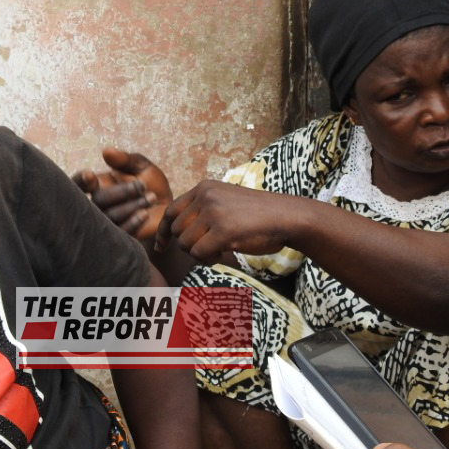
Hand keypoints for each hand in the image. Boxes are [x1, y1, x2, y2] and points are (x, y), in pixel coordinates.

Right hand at [72, 148, 171, 240]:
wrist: (168, 209)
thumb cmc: (152, 185)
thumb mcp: (141, 167)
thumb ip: (124, 160)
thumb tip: (105, 151)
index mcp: (98, 186)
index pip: (78, 184)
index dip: (80, 181)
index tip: (89, 176)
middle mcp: (97, 205)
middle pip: (98, 200)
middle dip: (121, 192)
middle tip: (142, 186)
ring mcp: (105, 224)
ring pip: (109, 216)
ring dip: (131, 206)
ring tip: (152, 197)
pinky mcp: (117, 239)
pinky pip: (119, 232)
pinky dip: (132, 222)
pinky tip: (145, 214)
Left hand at [155, 180, 290, 261]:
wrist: (287, 216)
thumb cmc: (257, 215)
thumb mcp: (225, 201)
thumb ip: (202, 210)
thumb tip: (175, 233)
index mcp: (204, 188)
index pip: (171, 211)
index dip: (162, 231)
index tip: (160, 246)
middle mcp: (205, 197)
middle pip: (176, 231)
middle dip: (189, 245)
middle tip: (210, 248)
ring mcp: (213, 213)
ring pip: (186, 244)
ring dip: (201, 253)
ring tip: (220, 249)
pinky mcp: (222, 231)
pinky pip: (199, 253)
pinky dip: (209, 259)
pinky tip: (225, 253)